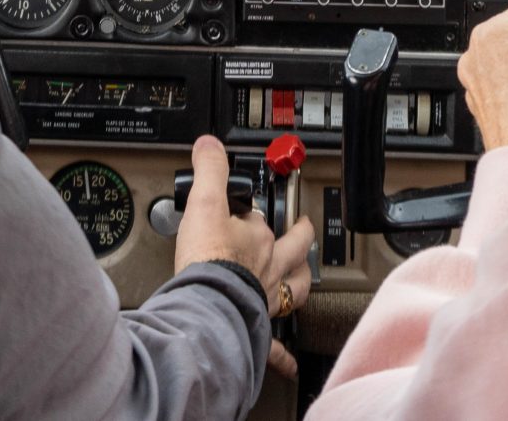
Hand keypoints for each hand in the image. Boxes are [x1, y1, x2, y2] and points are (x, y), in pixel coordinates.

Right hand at [172, 135, 315, 378]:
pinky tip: (289, 362)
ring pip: (295, 289)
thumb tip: (209, 143)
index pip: (263, 219)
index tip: (249, 207)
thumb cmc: (207, 262)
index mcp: (259, 240)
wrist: (208, 306)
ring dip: (301, 282)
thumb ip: (209, 170)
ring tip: (304, 278)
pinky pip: (276, 346)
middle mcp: (269, 269)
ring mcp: (266, 300)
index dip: (256, 212)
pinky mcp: (257, 329)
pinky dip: (283, 354)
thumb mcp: (204, 203)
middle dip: (300, 237)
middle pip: (294, 249)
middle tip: (303, 229)